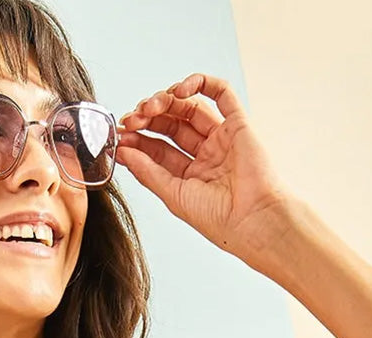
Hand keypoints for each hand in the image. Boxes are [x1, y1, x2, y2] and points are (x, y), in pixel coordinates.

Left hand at [115, 73, 295, 259]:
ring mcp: (222, 138)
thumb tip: (122, 153)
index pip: (158, 148)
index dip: (138, 139)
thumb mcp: (173, 195)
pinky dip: (199, 83)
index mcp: (190, 175)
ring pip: (190, 106)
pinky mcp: (238, 123)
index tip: (120, 136)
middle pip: (172, 124)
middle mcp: (206, 154)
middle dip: (149, 117)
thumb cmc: (218, 219)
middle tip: (132, 119)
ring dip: (166, 100)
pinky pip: (221, 92)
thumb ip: (147, 172)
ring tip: (150, 107)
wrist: (252, 220)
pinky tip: (178, 91)